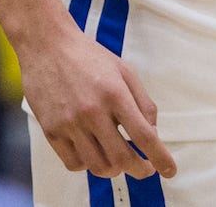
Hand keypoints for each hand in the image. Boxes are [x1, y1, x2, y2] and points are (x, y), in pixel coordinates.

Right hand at [19, 24, 176, 181]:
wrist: (47, 45)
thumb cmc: (89, 57)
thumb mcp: (125, 71)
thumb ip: (143, 103)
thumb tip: (153, 135)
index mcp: (115, 93)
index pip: (144, 136)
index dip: (161, 158)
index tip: (169, 170)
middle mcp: (92, 111)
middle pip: (122, 158)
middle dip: (140, 170)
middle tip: (145, 169)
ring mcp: (69, 123)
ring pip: (98, 166)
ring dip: (115, 170)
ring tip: (118, 159)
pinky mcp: (51, 131)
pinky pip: (74, 163)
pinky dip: (88, 165)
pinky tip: (93, 152)